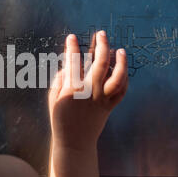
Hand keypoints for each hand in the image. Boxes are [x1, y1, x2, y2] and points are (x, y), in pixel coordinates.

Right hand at [48, 31, 127, 150]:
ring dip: (120, 62)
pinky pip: (121, 91)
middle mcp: (89, 91)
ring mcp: (101, 99)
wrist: (74, 142)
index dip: (72, 46)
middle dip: (102, 45)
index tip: (72, 37)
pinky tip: (122, 70)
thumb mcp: (53, 98)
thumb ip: (60, 80)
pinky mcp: (109, 107)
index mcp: (72, 88)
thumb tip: (68, 66)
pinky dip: (124, 79)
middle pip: (100, 63)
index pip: (73, 61)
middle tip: (102, 34)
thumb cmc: (60, 119)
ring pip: (116, 77)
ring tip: (120, 50)